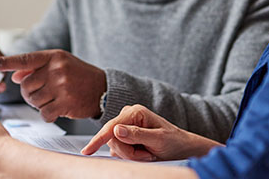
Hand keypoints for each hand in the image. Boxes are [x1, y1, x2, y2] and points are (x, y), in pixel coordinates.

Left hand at [0, 49, 105, 121]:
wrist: (103, 88)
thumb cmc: (78, 75)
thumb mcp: (59, 64)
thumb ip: (36, 68)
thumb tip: (14, 76)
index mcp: (53, 57)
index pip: (24, 59)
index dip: (5, 62)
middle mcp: (57, 70)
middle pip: (25, 86)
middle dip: (28, 93)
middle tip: (40, 93)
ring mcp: (62, 87)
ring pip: (33, 100)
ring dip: (38, 104)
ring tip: (50, 100)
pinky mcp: (66, 103)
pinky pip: (44, 113)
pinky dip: (47, 114)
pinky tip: (56, 108)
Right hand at [81, 105, 220, 160]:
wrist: (181, 147)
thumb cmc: (173, 141)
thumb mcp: (158, 139)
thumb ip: (137, 134)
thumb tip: (117, 130)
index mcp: (135, 112)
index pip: (111, 127)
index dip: (98, 139)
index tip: (87, 151)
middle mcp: (127, 116)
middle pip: (112, 139)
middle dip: (128, 152)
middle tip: (146, 155)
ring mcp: (124, 126)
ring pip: (114, 146)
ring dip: (130, 155)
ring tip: (147, 153)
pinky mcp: (123, 136)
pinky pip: (117, 149)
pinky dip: (129, 155)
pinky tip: (142, 153)